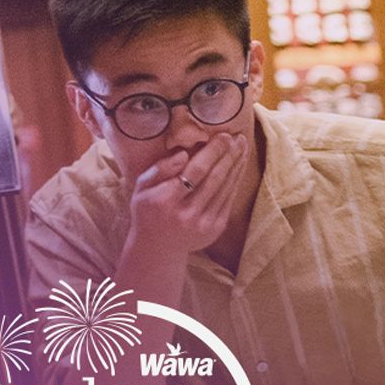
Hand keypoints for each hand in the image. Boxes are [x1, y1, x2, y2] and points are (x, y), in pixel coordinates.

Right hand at [124, 133, 249, 257]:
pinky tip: (240, 165)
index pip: (195, 172)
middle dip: (229, 155)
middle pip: (214, 178)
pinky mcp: (215, 228)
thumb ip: (160, 169)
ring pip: (225, 188)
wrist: (158, 248)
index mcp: (164, 201)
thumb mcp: (141, 188)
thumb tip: (183, 154)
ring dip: (236, 165)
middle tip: (238, 137)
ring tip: (243, 146)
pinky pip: (229, 198)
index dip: (212, 152)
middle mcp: (185, 214)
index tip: (223, 136)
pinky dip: (236, 180)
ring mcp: (203, 223)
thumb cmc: (148, 210)